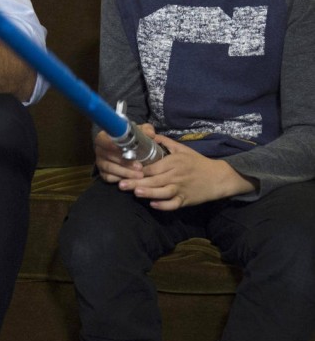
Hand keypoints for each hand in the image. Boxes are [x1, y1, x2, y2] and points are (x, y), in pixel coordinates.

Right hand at [93, 128, 143, 182]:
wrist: (126, 148)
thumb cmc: (131, 138)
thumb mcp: (138, 131)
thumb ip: (145, 130)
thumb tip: (151, 134)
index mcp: (103, 137)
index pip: (103, 140)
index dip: (111, 144)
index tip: (125, 148)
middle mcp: (99, 150)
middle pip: (108, 156)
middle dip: (125, 163)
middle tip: (140, 167)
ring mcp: (100, 162)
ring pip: (110, 168)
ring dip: (125, 172)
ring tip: (140, 175)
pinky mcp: (103, 173)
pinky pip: (109, 177)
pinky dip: (120, 179)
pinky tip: (131, 180)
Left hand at [120, 130, 255, 209]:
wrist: (219, 177)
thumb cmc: (198, 162)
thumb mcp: (182, 149)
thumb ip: (165, 142)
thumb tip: (150, 135)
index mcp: (174, 162)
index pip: (153, 166)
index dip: (138, 169)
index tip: (124, 170)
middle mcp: (176, 176)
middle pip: (154, 180)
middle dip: (136, 182)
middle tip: (121, 184)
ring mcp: (181, 189)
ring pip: (163, 192)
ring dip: (149, 193)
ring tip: (135, 193)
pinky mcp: (186, 200)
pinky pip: (174, 204)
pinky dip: (164, 205)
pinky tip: (153, 204)